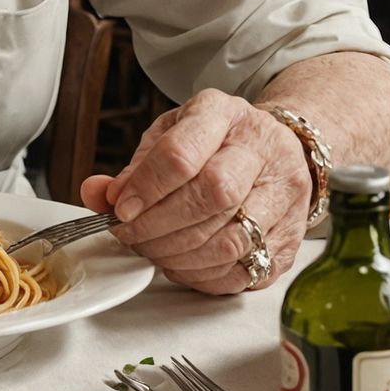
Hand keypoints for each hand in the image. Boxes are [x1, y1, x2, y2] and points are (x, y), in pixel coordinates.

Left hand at [80, 89, 310, 293]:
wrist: (279, 148)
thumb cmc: (217, 141)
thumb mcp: (170, 135)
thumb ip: (134, 167)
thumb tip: (98, 194)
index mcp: (222, 114)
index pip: (182, 154)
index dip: (146, 188)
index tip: (120, 208)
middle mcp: (260, 150)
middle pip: (211, 195)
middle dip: (160, 225)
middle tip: (130, 235)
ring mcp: (284, 194)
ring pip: (231, 238)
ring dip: (181, 255)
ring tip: (152, 251)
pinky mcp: (291, 238)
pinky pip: (246, 269)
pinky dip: (206, 276)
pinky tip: (182, 266)